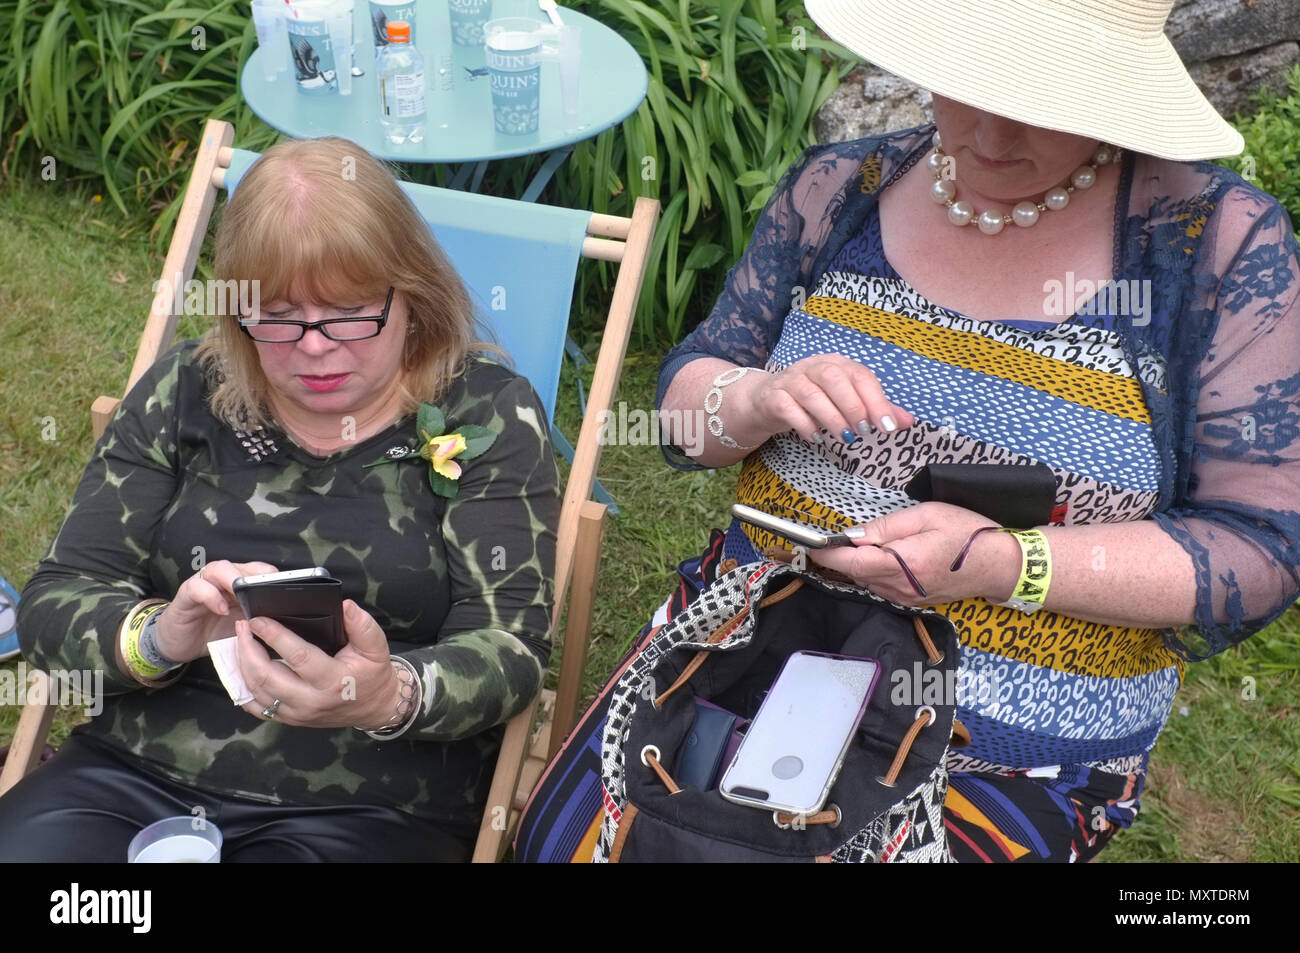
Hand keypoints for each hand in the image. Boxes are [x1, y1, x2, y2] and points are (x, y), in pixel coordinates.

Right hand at [153, 560, 279, 663]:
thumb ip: (258, 619)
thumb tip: (284, 620)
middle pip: (241, 566)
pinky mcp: (186, 594)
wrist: (180, 644)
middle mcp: (222, 579)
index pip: (257, 570)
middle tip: (264, 590)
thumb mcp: (241, 628)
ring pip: (219, 568)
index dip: (270, 575)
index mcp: (239, 585)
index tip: (284, 586)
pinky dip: (211, 595)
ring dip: (233, 580)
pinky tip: (221, 608)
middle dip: (254, 576)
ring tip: (242, 595)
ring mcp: (203, 584)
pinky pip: (197, 586)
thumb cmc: (213, 633)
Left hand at [236, 599, 402, 729]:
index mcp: (333, 681)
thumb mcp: (376, 647)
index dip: (274, 636)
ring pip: (257, 692)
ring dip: (242, 665)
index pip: (298, 657)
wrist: (374, 706)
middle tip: (242, 626)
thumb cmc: (372, 673)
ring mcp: (298, 713)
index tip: (258, 619)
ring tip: (239, 641)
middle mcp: (312, 701)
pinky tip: (240, 668)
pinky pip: (256, 707)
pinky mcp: (290, 719)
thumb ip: (362, 625)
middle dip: (248, 649)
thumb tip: (345, 606)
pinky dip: (243, 688)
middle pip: (267, 677)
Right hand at [743, 354, 914, 443]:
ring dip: (831, 418)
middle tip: (864, 432)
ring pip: (811, 393)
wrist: (765, 402)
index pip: (860, 375)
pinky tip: (816, 438)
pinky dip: (804, 424)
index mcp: (836, 364)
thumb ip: (874, 410)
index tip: (887, 426)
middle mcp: (813, 367)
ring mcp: (790, 380)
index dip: (876, 399)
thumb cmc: (812, 402)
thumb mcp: (844, 403)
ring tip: (844, 438)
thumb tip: (906, 422)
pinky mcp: (772, 397)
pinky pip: (787, 407)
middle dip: (853, 406)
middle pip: (835, 378)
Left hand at [809, 503, 1020, 605]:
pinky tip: (883, 556)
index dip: (828, 556)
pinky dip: (874, 572)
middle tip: (835, 539)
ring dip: (859, 564)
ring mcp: (907, 598)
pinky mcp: (912, 601)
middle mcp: (902, 587)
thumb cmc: (968, 533)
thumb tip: (855, 536)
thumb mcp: (927, 515)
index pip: (854, 564)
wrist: (1001, 566)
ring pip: (867, 581)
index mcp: (905, 564)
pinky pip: (881, 586)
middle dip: (842, 557)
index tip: (810, 546)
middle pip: (857, 574)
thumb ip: (887, 527)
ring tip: (865, 545)